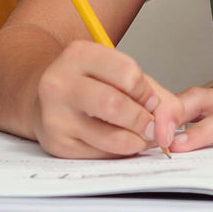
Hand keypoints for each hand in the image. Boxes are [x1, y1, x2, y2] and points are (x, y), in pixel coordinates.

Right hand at [33, 41, 183, 158]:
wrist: (43, 98)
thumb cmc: (90, 84)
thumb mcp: (119, 75)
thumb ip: (156, 96)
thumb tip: (169, 129)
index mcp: (79, 54)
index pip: (128, 73)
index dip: (147, 92)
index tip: (150, 101)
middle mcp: (60, 82)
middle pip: (116, 105)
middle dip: (144, 121)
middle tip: (152, 127)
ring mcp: (55, 115)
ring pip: (113, 138)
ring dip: (137, 142)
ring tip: (138, 136)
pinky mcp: (57, 144)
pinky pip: (103, 156)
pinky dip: (119, 153)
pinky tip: (115, 141)